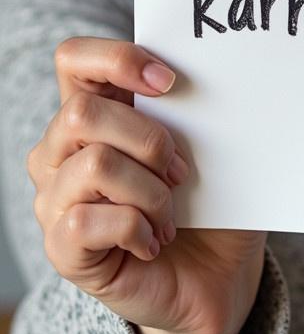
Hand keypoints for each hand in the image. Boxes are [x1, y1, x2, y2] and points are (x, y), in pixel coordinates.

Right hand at [27, 36, 265, 333]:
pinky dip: (138, 227)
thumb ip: (195, 108)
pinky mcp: (62, 247)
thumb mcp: (207, 146)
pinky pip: (89, 221)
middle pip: (83, 112)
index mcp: (94, 111)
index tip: (169, 82)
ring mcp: (55, 199)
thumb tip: (218, 70)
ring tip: (170, 214)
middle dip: (149, 138)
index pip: (74, 58)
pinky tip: (153, 241)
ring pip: (95, 164)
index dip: (117, 58)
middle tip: (180, 170)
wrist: (215, 275)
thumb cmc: (208, 201)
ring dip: (151, 190)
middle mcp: (60, 150)